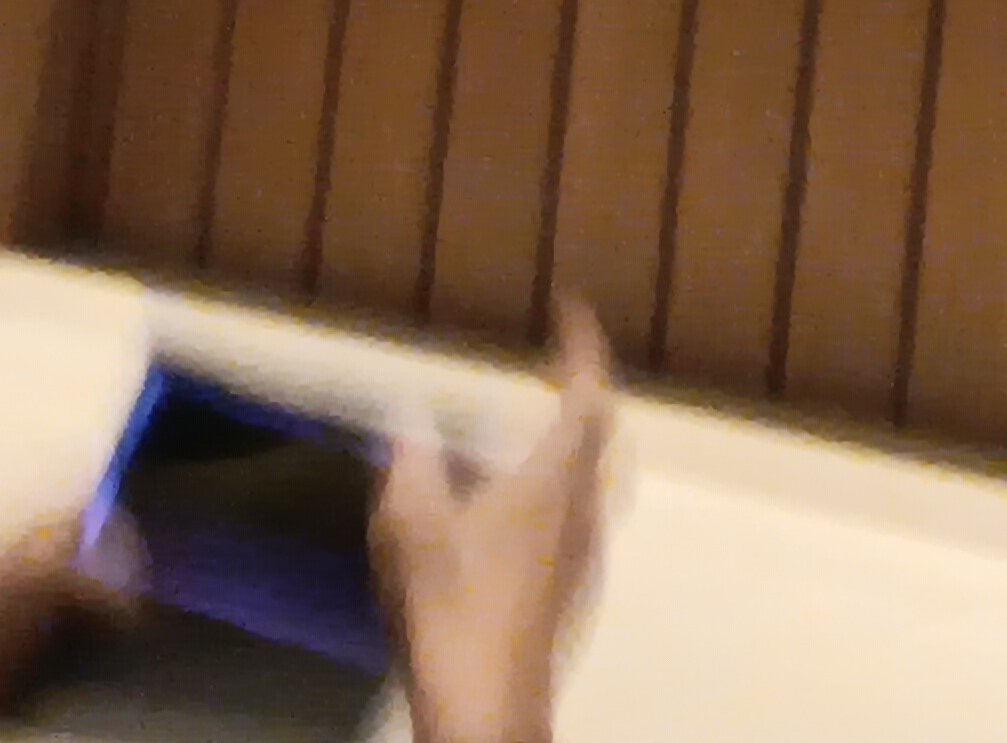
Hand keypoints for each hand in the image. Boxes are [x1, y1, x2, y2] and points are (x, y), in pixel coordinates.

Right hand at [372, 310, 621, 742]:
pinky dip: (545, 493)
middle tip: (550, 370)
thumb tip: (407, 412)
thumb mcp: (411, 524)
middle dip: (578, 392)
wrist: (486, 699)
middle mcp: (585, 507)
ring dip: (558, 447)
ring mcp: (586, 551)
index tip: (569, 306)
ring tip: (508, 441)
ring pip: (587, 478)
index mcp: (556, 478)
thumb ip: (410, 461)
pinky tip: (500, 516)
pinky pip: (571, 518)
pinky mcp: (572, 589)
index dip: (582, 344)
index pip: (587, 391)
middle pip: (599, 432)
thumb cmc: (451, 603)